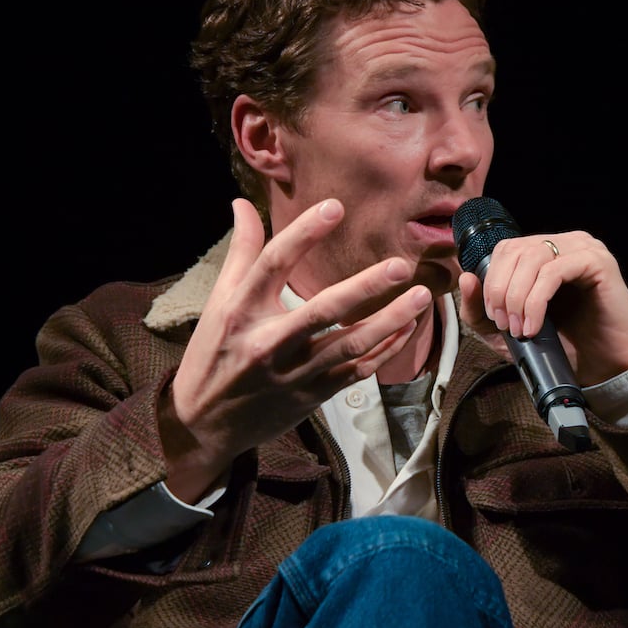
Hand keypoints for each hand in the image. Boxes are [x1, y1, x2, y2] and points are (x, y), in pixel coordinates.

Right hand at [161, 197, 431, 501]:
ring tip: (422, 296)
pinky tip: (408, 327)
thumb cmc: (212, 353)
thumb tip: (242, 203)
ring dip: (390, 321)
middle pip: (322, 310)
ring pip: (350, 344)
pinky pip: (357, 370)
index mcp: (240, 311)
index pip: (273, 264)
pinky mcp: (313, 396)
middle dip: (365, 287)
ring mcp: (294, 373)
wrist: (205, 423)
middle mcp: (268, 342)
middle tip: (401, 266)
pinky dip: (386, 349)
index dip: (304, 234)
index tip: (335, 207)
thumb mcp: (219, 301)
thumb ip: (240, 251)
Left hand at [457, 231, 627, 385]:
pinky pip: (554, 271)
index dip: (491, 281)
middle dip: (501, 290)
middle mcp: (565, 243)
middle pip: (515, 251)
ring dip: (517, 296)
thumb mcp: (508, 330)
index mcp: (546, 252)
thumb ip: (481, 308)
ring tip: (520, 328)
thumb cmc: (562, 346)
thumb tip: (466, 276)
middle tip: (506, 325)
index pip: (505, 249)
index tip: (493, 317)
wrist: (605, 367)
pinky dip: (536, 300)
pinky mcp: (598, 262)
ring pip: (532, 258)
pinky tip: (536, 326)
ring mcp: (583, 248)